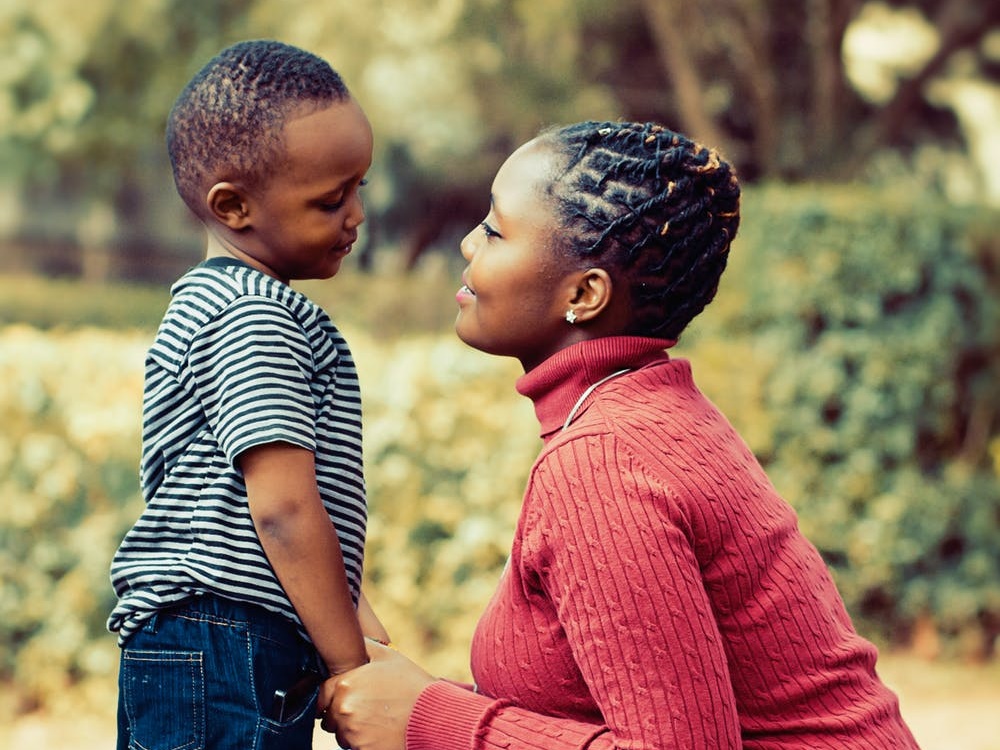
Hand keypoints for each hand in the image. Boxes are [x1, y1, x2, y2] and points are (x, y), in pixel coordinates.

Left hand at [320, 639, 435, 749]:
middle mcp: (344, 708)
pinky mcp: (361, 749)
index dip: (332, 695)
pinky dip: (361, 742)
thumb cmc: (411, 684)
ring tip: (375, 719)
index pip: (322, 694)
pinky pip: (351, 746)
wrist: (432, 715)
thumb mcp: (388, 656)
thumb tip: (348, 637)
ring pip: (340, 733)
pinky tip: (379, 731)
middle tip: (365, 707)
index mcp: (345, 684)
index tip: (347, 696)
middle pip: (329, 716)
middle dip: (341, 713)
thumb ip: (362, 646)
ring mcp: (351, 731)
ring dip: (350, 728)